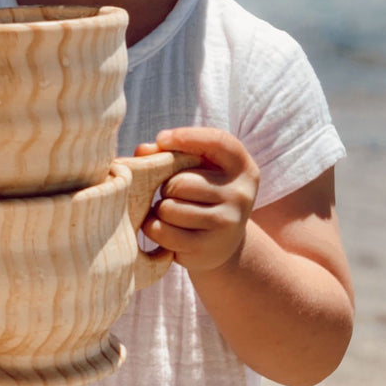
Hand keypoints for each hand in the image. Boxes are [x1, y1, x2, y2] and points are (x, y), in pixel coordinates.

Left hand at [136, 127, 258, 274]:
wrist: (223, 241)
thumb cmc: (203, 193)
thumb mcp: (197, 168)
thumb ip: (170, 153)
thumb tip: (143, 151)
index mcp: (242, 168)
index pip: (218, 141)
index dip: (186, 137)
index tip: (162, 139)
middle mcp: (240, 195)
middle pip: (181, 182)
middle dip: (166, 187)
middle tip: (171, 193)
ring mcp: (227, 224)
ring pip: (169, 209)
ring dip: (159, 209)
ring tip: (169, 211)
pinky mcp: (208, 248)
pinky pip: (163, 232)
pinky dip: (154, 228)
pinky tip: (165, 227)